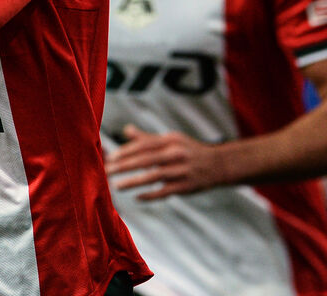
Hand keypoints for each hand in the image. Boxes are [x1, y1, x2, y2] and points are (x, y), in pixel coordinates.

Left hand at [105, 124, 229, 200]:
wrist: (219, 164)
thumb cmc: (190, 150)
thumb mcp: (172, 139)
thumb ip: (148, 138)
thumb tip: (126, 130)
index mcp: (171, 141)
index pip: (145, 145)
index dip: (127, 151)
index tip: (111, 157)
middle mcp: (176, 154)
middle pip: (146, 159)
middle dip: (124, 166)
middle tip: (107, 171)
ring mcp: (182, 170)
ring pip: (154, 176)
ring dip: (134, 181)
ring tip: (117, 185)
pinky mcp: (186, 186)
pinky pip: (166, 191)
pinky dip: (151, 195)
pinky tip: (137, 197)